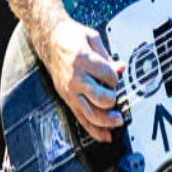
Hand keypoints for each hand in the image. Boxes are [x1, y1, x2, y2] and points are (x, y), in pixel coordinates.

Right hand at [42, 14, 125, 142]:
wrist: (49, 39)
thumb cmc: (71, 36)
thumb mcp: (92, 38)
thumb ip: (108, 56)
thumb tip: (121, 68)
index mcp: (83, 59)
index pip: (107, 75)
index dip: (116, 78)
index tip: (116, 76)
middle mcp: (75, 77)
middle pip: (99, 97)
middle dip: (113, 100)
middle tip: (118, 99)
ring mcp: (69, 89)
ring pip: (89, 112)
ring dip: (106, 120)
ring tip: (118, 122)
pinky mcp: (66, 97)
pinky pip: (80, 117)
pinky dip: (92, 129)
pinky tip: (104, 135)